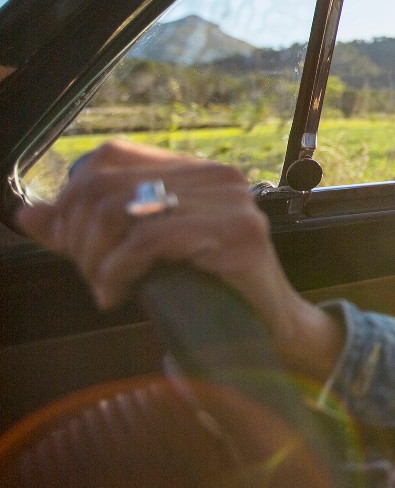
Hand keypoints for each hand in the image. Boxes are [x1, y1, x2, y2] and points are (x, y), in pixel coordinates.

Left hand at [16, 140, 341, 376]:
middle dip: (80, 236)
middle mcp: (219, 177)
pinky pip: (150, 241)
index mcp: (198, 170)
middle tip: (90, 275)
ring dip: (96, 258)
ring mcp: (233, 204)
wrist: (273, 330)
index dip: (73, 199)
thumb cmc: (211, 291)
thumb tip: (29, 216)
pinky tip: (118, 293)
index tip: (70, 244)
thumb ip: (90, 232)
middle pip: (108, 186)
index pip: (110, 157)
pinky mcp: (239, 236)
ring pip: (122, 212)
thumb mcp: (145, 254)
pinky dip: (118, 271)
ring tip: (105, 287)